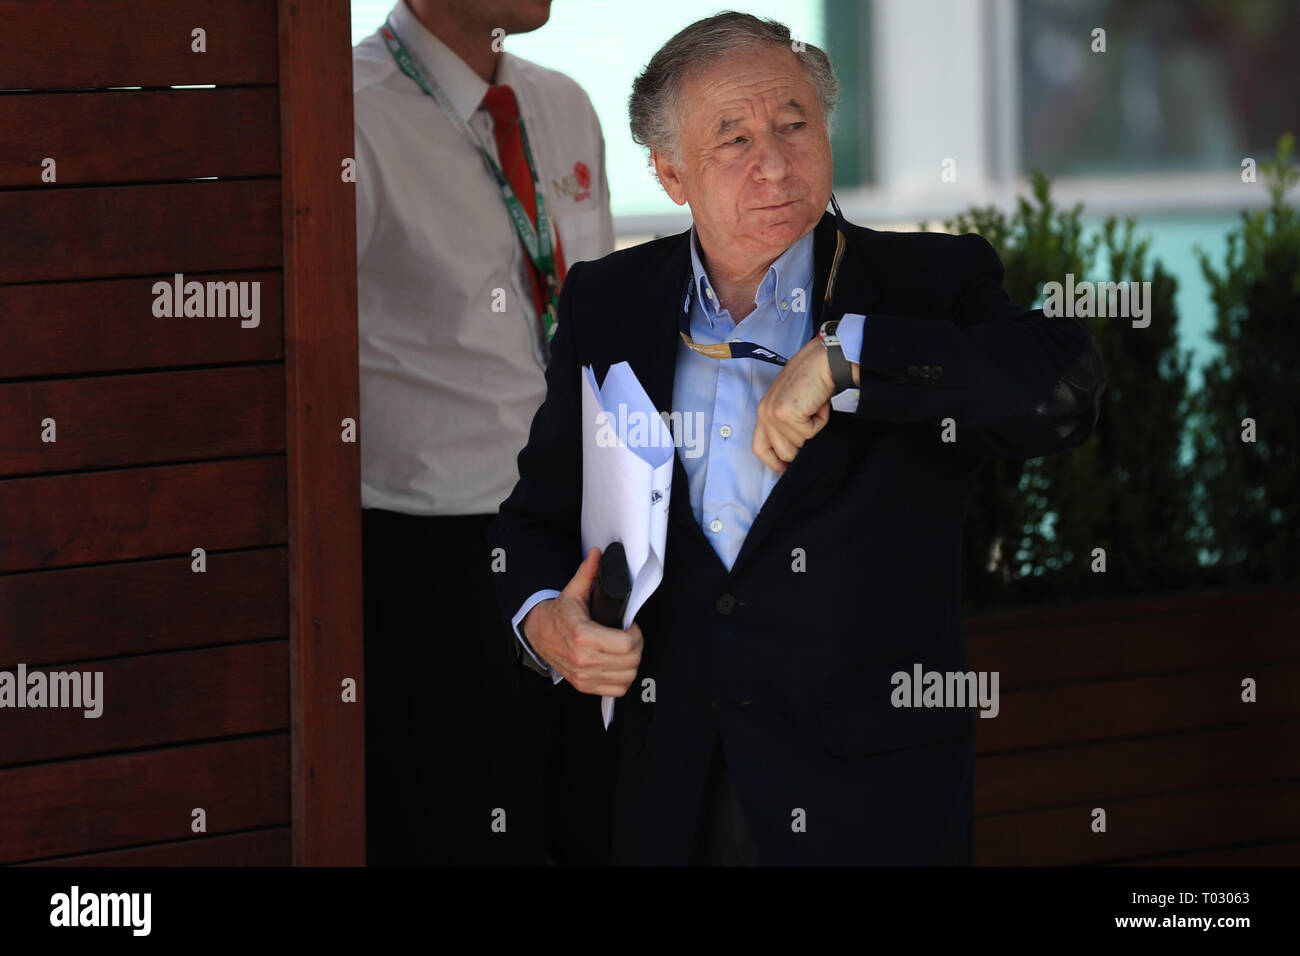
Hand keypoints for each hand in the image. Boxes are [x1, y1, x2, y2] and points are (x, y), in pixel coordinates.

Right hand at [520, 547, 643, 695]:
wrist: (538, 634)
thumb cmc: (559, 613)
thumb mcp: (573, 591)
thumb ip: (588, 572)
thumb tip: (597, 553)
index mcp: (582, 635)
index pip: (626, 644)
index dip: (635, 634)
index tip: (631, 626)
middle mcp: (583, 659)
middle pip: (630, 661)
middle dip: (637, 646)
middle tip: (631, 636)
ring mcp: (583, 675)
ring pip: (627, 676)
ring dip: (632, 662)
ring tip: (626, 649)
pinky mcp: (583, 685)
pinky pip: (617, 690)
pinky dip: (623, 679)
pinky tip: (619, 664)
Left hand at [752, 337, 838, 472]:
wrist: (823, 360)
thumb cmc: (812, 379)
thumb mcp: (792, 403)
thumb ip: (786, 425)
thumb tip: (793, 455)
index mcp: (763, 411)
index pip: (759, 448)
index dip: (774, 462)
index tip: (788, 468)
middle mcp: (764, 414)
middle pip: (783, 452)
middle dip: (803, 443)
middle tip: (813, 420)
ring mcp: (774, 414)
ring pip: (798, 446)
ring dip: (813, 430)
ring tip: (814, 408)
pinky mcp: (787, 414)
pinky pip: (810, 434)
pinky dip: (820, 422)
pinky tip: (818, 404)